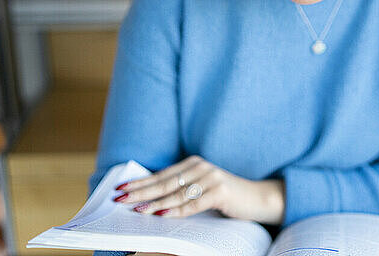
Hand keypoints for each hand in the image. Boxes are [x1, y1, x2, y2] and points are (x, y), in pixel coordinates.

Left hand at [113, 155, 285, 224]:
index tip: (121, 188)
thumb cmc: (226, 196)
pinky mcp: (220, 191)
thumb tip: (150, 199)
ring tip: (137, 209)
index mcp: (194, 164)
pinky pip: (194, 203)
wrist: (257, 198)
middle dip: (141, 191)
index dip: (141, 182)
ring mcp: (211, 178)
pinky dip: (176, 210)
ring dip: (155, 202)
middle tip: (121, 198)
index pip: (162, 175)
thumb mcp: (202, 187)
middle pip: (165, 182)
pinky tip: (162, 215)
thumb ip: (183, 188)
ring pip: (177, 193)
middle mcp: (201, 167)